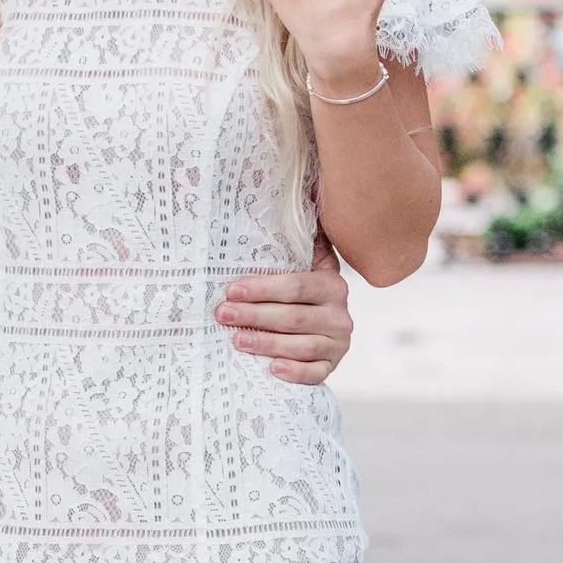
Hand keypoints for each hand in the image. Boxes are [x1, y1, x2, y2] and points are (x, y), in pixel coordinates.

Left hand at [215, 233, 352, 386]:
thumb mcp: (302, 263)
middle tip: (222, 314)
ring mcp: (338, 343)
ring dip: (267, 343)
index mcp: (332, 284)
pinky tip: (272, 370)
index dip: (263, 288)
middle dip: (255, 315)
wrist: (320, 326)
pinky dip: (295, 373)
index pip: (296, 285)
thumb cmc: (297, 290)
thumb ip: (300, 239)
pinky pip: (315, 374)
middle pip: (294, 316)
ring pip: (301, 345)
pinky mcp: (331, 366)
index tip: (231, 289)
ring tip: (236, 340)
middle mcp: (340, 314)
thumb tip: (305, 188)